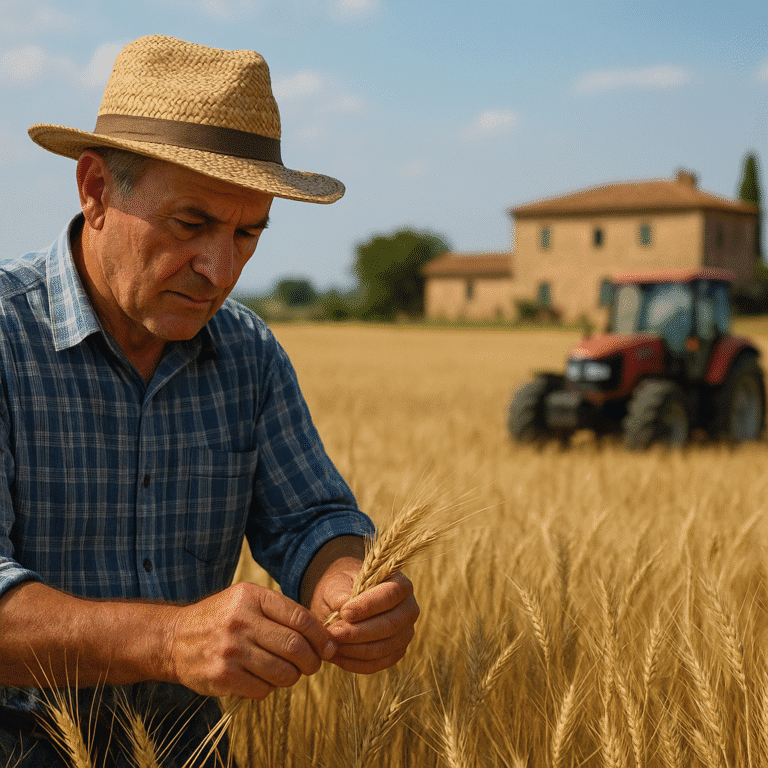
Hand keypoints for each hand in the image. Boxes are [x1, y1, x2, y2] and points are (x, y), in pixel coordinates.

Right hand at [165, 582, 336, 698]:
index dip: (321, 636)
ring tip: (288, 672)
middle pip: (295, 647)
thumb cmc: (222, 618)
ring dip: (293, 677)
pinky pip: (263, 689)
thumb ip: (281, 612)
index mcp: (252, 597)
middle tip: (313, 664)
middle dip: (312, 660)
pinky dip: (270, 688)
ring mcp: (231, 650)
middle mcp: (242, 621)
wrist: (175, 638)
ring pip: (283, 672)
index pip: (300, 618)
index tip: (329, 647)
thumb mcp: (248, 600)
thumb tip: (323, 634)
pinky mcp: (223, 676)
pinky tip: (262, 679)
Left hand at [311, 562, 419, 673]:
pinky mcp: (395, 653)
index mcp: (400, 583)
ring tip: (331, 644)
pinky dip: (354, 663)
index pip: (391, 594)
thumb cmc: (342, 587)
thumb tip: (342, 607)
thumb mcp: (336, 583)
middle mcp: (409, 609)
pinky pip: (377, 664)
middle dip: (359, 632)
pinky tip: (335, 656)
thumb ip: (339, 593)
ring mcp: (405, 634)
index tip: (344, 612)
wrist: (343, 601)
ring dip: (354, 649)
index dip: (369, 605)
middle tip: (334, 633)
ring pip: (383, 647)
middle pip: (390, 624)